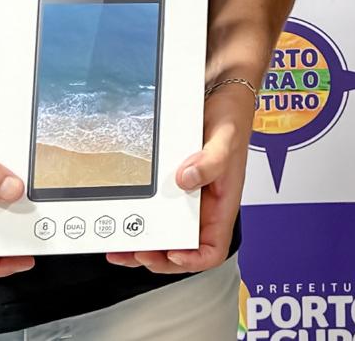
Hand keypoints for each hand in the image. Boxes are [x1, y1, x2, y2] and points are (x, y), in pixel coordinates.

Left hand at [106, 83, 252, 275]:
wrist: (223, 94)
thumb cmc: (233, 118)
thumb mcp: (226, 139)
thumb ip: (211, 162)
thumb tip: (186, 180)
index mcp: (223, 204)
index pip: (212, 249)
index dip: (192, 260)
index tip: (171, 253)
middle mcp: (206, 205)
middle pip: (182, 247)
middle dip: (157, 255)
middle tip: (134, 251)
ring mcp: (190, 195)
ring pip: (167, 231)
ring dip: (144, 243)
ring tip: (121, 246)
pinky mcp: (176, 183)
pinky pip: (159, 208)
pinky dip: (142, 217)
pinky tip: (126, 217)